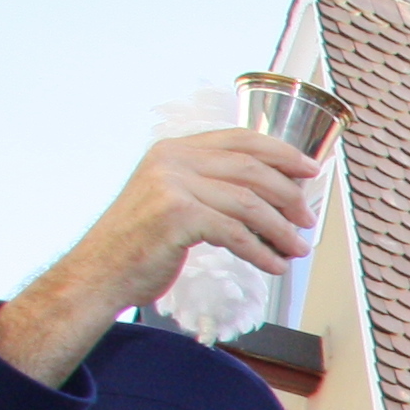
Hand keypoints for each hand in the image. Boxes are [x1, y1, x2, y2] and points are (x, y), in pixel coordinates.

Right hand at [0, 131, 322, 384]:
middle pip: (252, 169)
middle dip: (289, 196)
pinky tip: (274, 265)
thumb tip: (272, 195)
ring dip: (281, 230)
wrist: (100, 270)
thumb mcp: (174, 199)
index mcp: (174, 150)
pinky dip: (262, 252)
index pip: (240, 139)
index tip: (310, 170)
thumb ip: (211, 186)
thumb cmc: (142, 241)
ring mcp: (172, 185)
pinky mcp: (177, 216)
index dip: (281, 153)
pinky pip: (237, 233)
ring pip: (249, 203)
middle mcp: (172, 160)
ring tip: (297, 249)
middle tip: (307, 220)